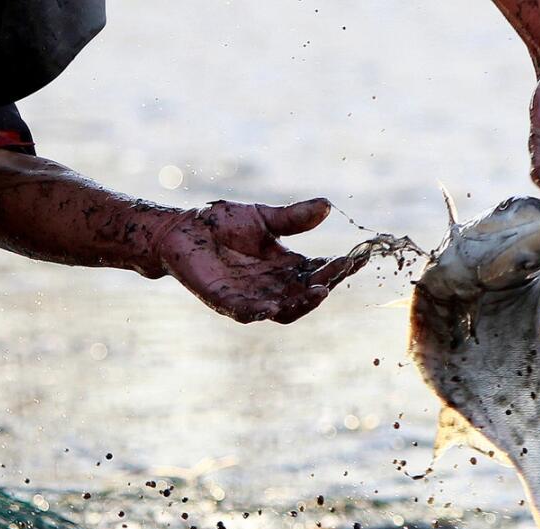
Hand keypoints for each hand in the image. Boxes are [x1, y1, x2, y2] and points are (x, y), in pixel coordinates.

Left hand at [156, 198, 360, 323]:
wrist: (180, 230)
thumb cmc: (221, 224)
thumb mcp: (265, 217)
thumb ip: (294, 218)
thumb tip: (327, 205)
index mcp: (286, 267)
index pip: (319, 271)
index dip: (339, 267)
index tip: (358, 256)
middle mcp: (273, 286)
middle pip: (307, 293)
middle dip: (326, 284)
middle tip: (340, 271)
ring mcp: (251, 297)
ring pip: (285, 309)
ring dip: (303, 303)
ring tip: (320, 291)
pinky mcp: (225, 301)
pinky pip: (247, 312)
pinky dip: (261, 311)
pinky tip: (274, 306)